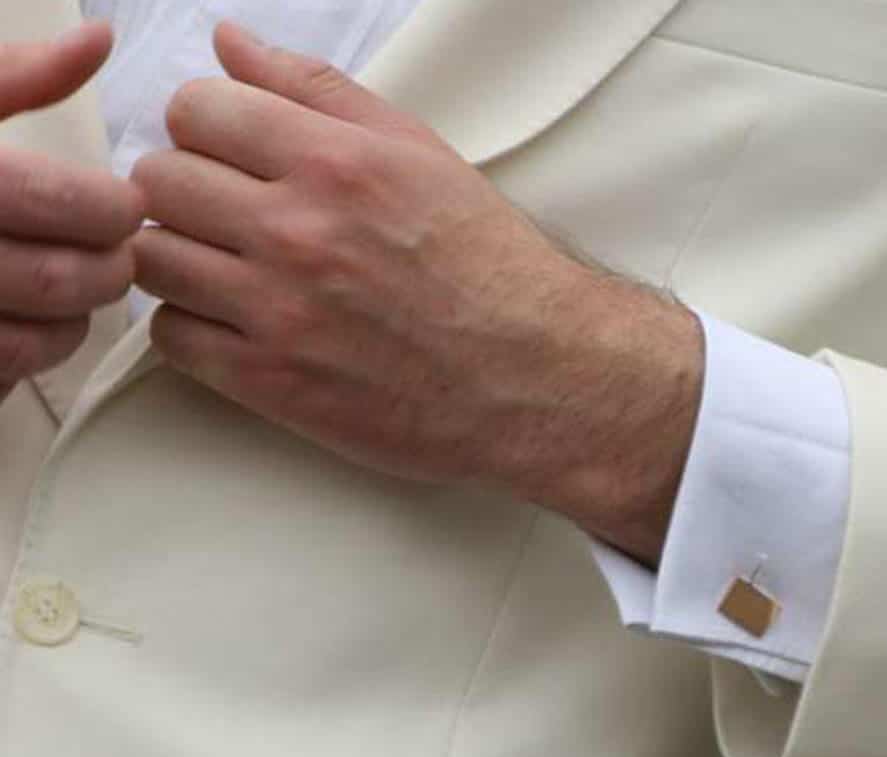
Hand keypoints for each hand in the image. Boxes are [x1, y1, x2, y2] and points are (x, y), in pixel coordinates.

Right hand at [0, 22, 143, 396]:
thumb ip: (18, 74)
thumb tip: (98, 40)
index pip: (58, 201)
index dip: (111, 209)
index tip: (126, 204)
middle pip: (57, 278)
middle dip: (110, 268)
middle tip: (120, 250)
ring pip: (36, 337)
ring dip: (80, 314)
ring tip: (85, 280)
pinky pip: (4, 369)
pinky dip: (38, 348)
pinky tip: (40, 316)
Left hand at [133, 23, 702, 562]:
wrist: (532, 376)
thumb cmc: (486, 265)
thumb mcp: (419, 155)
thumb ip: (318, 92)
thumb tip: (229, 43)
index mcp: (335, 162)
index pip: (194, 108)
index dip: (208, 126)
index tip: (233, 152)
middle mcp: (297, 232)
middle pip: (158, 180)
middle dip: (188, 188)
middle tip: (232, 213)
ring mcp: (278, 312)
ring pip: (152, 257)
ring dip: (182, 256)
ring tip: (233, 268)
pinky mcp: (271, 383)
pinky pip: (171, 336)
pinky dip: (192, 325)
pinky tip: (239, 321)